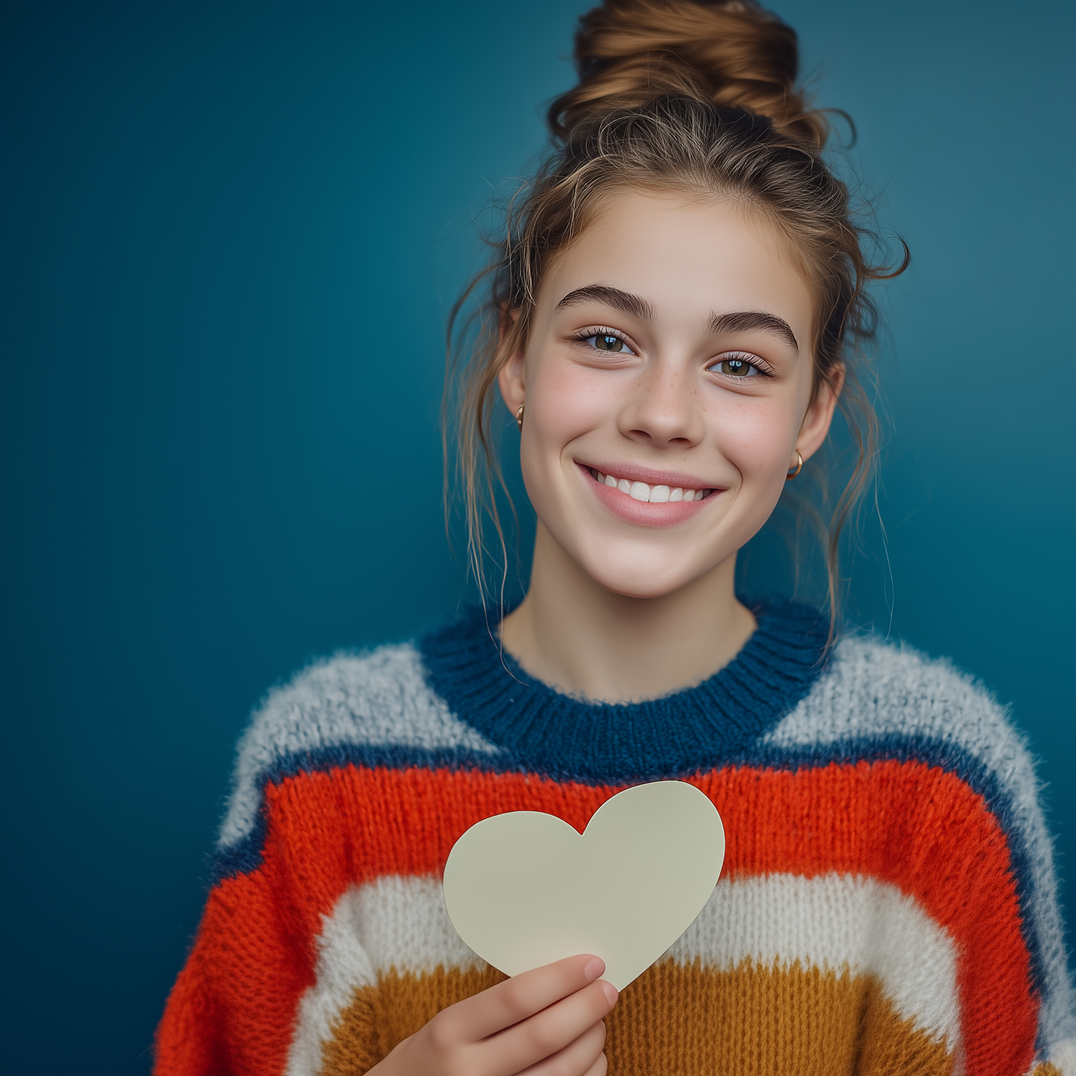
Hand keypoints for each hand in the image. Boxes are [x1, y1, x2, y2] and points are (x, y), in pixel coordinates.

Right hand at [369, 953, 617, 1075]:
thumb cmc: (429, 1062)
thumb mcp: (448, 1026)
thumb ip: (493, 1010)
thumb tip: (560, 981)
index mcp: (451, 1031)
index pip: (516, 997)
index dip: (561, 978)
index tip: (591, 962)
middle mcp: (469, 1072)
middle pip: (544, 1036)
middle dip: (585, 1008)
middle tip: (607, 990)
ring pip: (560, 1073)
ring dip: (590, 1044)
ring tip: (599, 1023)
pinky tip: (591, 1059)